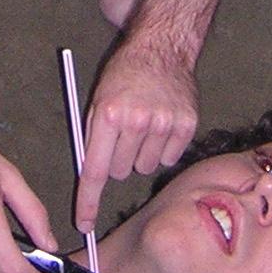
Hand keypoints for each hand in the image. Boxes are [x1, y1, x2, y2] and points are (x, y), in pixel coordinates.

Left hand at [75, 45, 197, 232]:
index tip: (84, 224)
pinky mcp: (187, 125)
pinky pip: (169, 159)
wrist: (161, 48)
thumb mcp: (98, 98)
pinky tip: (161, 125)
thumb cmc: (124, 74)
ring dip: (141, 154)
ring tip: (143, 125)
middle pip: (120, 172)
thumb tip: (90, 178)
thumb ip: (92, 136)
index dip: (87, 202)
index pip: (94, 171)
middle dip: (116, 160)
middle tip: (121, 135)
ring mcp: (164, 123)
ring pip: (145, 168)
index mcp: (108, 113)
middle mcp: (137, 120)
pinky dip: (163, 149)